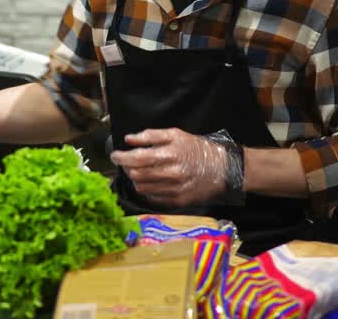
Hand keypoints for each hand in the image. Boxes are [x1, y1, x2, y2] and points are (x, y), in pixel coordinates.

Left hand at [109, 128, 232, 207]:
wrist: (222, 169)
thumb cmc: (196, 148)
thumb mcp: (176, 134)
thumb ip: (150, 135)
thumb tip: (128, 139)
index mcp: (169, 154)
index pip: (136, 159)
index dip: (121, 158)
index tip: (114, 155)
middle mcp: (170, 174)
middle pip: (136, 175)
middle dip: (126, 168)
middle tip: (125, 162)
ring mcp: (174, 190)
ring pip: (142, 188)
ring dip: (135, 179)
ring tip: (138, 171)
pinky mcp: (177, 202)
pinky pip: (152, 197)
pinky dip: (147, 189)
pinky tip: (151, 181)